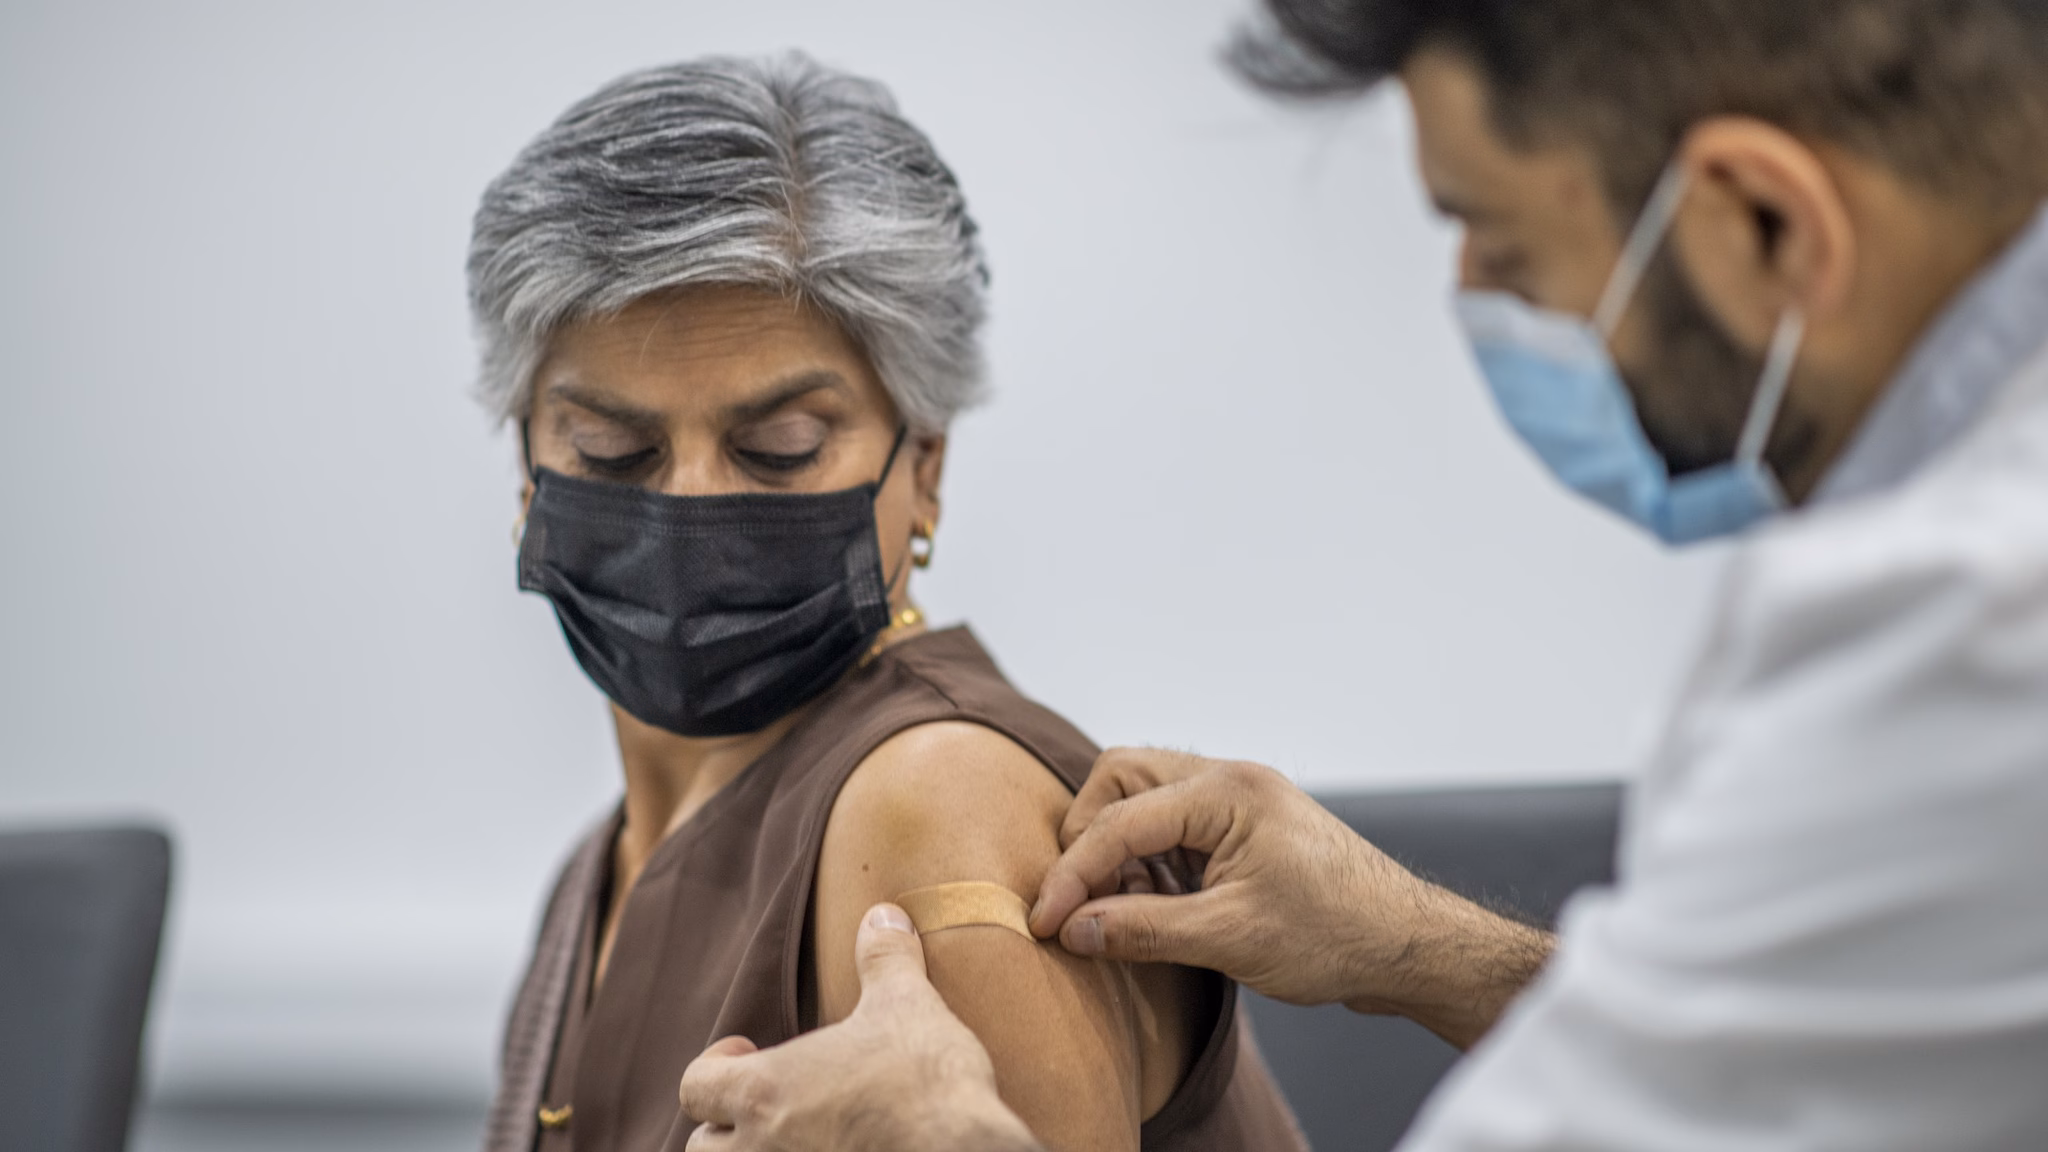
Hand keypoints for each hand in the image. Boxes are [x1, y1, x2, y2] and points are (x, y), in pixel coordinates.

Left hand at [679, 904, 1042, 1151]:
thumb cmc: (925, 1083)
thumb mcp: (907, 1005)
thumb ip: (885, 958)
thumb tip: (883, 915)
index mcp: (763, 1093)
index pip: (694, 1086)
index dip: (716, 1067)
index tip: (748, 1052)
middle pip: (701, 1147)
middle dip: (728, 1125)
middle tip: (773, 1102)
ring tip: (797, 1136)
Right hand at [1029, 749, 1551, 1048]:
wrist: (1406, 945)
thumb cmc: (1333, 936)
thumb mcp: (1229, 939)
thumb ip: (1143, 930)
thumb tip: (1074, 931)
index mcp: (1227, 792)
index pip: (1119, 822)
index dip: (1073, 876)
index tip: (1045, 924)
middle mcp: (1229, 780)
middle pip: (1121, 777)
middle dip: (1090, 836)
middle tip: (1081, 899)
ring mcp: (1237, 800)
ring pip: (1142, 796)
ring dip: (1118, 848)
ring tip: (1120, 910)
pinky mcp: (1241, 828)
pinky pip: (1170, 824)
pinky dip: (1148, 860)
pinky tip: (1152, 907)